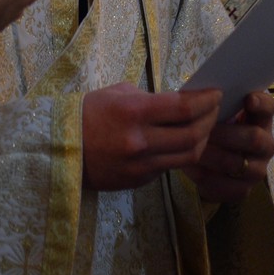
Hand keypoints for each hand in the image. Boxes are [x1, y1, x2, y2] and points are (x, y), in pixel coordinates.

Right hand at [82, 83, 219, 190]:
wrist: (57, 149)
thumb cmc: (87, 113)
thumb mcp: (117, 94)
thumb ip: (150, 99)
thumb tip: (179, 103)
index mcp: (133, 113)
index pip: (184, 109)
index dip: (206, 101)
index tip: (216, 94)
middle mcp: (140, 141)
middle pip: (193, 135)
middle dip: (210, 120)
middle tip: (215, 110)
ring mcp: (140, 165)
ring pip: (187, 156)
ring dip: (202, 141)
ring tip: (204, 127)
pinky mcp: (138, 180)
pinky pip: (169, 167)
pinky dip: (181, 154)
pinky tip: (181, 142)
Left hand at [185, 90, 273, 203]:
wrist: (209, 162)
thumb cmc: (213, 127)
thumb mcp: (215, 112)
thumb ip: (214, 102)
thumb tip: (199, 93)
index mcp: (261, 119)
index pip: (268, 108)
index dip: (261, 103)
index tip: (248, 98)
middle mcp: (265, 145)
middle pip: (253, 139)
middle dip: (225, 134)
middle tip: (203, 130)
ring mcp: (257, 170)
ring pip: (237, 164)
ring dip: (211, 156)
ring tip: (191, 149)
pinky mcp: (243, 190)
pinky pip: (226, 187)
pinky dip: (206, 177)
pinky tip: (190, 168)